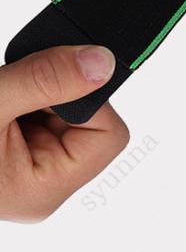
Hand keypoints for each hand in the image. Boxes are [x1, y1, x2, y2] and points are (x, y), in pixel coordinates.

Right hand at [0, 46, 128, 222]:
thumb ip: (47, 82)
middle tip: (14, 88)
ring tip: (4, 93)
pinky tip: (4, 96)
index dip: (88, 100)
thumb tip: (102, 62)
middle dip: (56, 93)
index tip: (52, 80)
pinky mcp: (16, 153)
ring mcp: (30, 169)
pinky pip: (41, 113)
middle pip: (88, 120)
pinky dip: (25, 95)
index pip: (109, 135)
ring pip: (65, 111)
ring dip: (38, 91)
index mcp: (46, 189)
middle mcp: (44, 184)